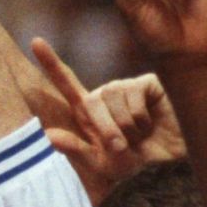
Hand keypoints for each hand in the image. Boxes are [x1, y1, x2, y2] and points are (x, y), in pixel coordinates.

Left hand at [32, 39, 184, 194]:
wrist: (171, 165)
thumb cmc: (136, 164)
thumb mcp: (102, 162)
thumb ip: (75, 149)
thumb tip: (47, 136)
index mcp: (90, 112)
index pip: (67, 84)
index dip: (52, 63)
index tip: (35, 42)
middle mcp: (107, 95)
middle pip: (91, 100)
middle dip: (104, 128)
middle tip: (119, 147)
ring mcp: (127, 88)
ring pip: (113, 98)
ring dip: (125, 125)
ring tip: (139, 136)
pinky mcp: (148, 84)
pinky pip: (134, 96)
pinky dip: (140, 118)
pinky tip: (152, 124)